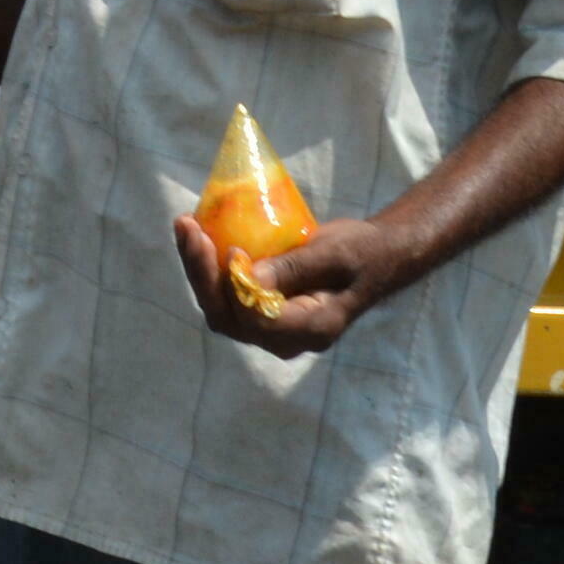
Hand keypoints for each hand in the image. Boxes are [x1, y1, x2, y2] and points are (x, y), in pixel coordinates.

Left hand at [174, 207, 398, 357]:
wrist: (378, 255)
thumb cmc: (363, 252)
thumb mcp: (334, 253)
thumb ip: (293, 268)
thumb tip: (244, 276)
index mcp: (310, 329)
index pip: (255, 320)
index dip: (233, 287)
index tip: (230, 246)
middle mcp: (286, 337)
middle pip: (228, 317)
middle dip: (201, 274)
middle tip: (188, 227)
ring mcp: (273, 326)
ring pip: (222, 307)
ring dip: (199, 268)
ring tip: (186, 226)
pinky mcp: (264, 308)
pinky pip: (228, 296)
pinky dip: (210, 267)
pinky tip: (198, 235)